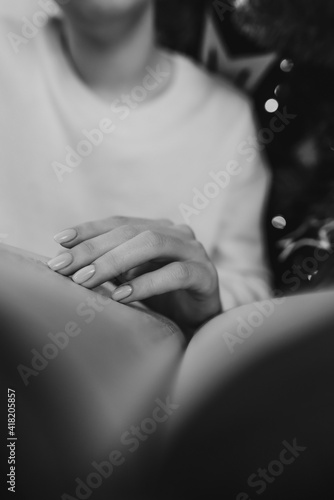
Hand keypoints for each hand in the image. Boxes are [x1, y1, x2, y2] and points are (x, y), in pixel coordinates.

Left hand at [48, 217, 221, 334]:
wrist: (201, 319)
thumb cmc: (163, 296)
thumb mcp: (132, 277)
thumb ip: (110, 264)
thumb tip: (66, 260)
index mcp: (158, 229)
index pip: (119, 223)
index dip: (89, 230)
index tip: (59, 241)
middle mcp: (177, 233)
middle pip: (130, 233)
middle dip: (93, 249)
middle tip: (63, 266)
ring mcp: (194, 251)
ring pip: (151, 245)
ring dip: (113, 262)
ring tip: (84, 280)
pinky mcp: (206, 274)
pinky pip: (175, 274)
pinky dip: (146, 283)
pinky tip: (121, 295)